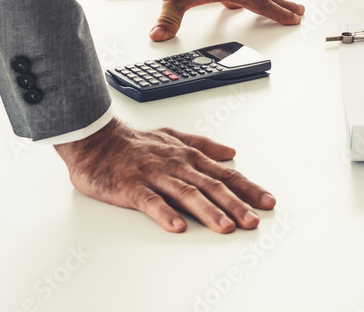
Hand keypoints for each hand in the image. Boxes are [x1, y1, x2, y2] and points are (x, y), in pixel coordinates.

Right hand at [54, 117, 274, 232]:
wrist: (96, 139)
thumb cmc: (135, 143)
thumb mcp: (174, 137)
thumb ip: (204, 145)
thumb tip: (231, 152)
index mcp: (189, 157)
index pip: (226, 174)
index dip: (248, 188)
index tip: (267, 202)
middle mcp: (178, 165)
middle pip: (212, 187)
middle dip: (236, 205)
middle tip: (253, 221)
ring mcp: (155, 176)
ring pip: (187, 194)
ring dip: (208, 211)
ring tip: (225, 227)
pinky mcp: (132, 187)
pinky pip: (150, 201)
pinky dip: (164, 213)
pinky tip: (177, 226)